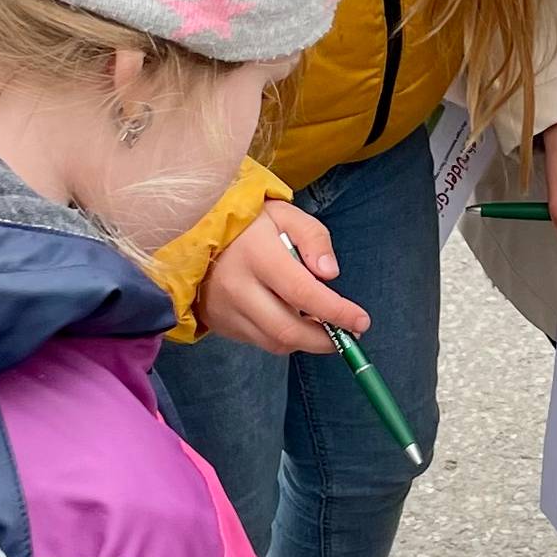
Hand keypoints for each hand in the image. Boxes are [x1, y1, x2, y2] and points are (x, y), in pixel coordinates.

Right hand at [197, 201, 371, 355]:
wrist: (194, 232)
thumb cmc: (249, 222)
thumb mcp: (285, 214)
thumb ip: (314, 238)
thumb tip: (330, 273)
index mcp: (257, 255)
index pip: (303, 293)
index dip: (336, 312)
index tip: (361, 320)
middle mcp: (238, 288)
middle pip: (288, 330)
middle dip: (325, 340)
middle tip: (348, 334)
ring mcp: (225, 309)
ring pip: (274, 341)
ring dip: (305, 340)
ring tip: (322, 324)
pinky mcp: (219, 323)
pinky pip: (259, 340)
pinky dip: (282, 337)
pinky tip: (293, 319)